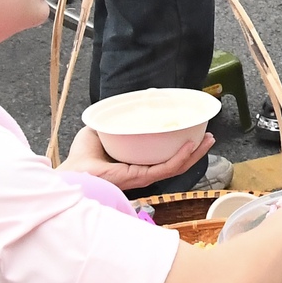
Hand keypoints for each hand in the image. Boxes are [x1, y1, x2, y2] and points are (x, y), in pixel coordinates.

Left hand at [59, 125, 213, 190]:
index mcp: (136, 162)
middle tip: (208, 137)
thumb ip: (113, 120)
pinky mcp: (141, 178)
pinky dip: (181, 157)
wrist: (73, 171)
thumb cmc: (82, 157)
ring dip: (195, 153)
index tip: (192, 133)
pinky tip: (191, 146)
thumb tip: (120, 104)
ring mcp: (144, 175)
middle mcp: (143, 170)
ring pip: (177, 165)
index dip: (180, 146)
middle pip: (177, 161)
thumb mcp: (102, 129)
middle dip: (195, 150)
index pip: (163, 156)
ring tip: (208, 140)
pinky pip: (166, 167)